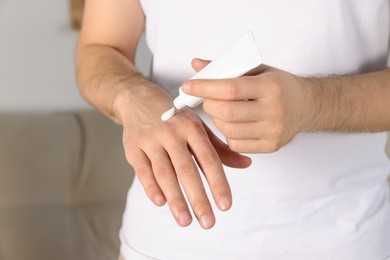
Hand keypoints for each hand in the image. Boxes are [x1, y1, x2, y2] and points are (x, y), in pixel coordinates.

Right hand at [116, 85, 250, 228]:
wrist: (138, 98)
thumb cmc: (174, 117)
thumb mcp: (197, 126)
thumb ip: (220, 148)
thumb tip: (246, 164)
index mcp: (192, 127)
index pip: (209, 159)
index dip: (218, 183)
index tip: (225, 205)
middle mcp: (172, 132)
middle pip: (186, 169)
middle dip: (197, 198)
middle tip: (208, 222)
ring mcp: (150, 139)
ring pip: (164, 173)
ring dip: (175, 199)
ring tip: (185, 221)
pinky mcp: (132, 147)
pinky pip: (142, 170)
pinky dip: (151, 187)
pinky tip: (161, 203)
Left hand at [182, 58, 314, 152]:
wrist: (307, 106)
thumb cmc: (279, 85)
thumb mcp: (257, 69)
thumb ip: (227, 67)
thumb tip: (196, 65)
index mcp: (271, 86)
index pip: (230, 88)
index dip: (205, 87)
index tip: (188, 86)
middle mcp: (274, 110)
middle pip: (227, 112)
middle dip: (209, 104)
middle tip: (206, 99)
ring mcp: (273, 131)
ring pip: (229, 130)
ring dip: (216, 119)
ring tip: (221, 110)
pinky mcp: (271, 146)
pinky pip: (236, 144)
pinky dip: (227, 133)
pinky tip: (233, 123)